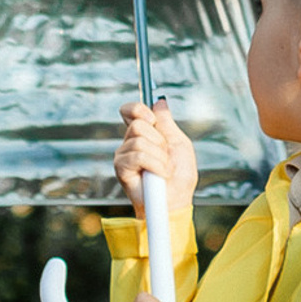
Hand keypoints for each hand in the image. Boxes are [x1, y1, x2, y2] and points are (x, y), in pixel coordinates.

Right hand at [115, 99, 197, 215]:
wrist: (176, 200)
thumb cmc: (179, 177)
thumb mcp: (179, 143)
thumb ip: (167, 122)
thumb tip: (159, 102)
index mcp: (144, 134)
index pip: (130, 111)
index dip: (138, 109)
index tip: (152, 120)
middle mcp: (130, 143)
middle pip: (138, 124)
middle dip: (159, 141)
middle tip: (165, 156)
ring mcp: (123, 155)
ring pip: (140, 140)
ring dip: (160, 156)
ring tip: (163, 169)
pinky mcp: (121, 168)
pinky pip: (139, 155)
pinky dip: (155, 165)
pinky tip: (158, 175)